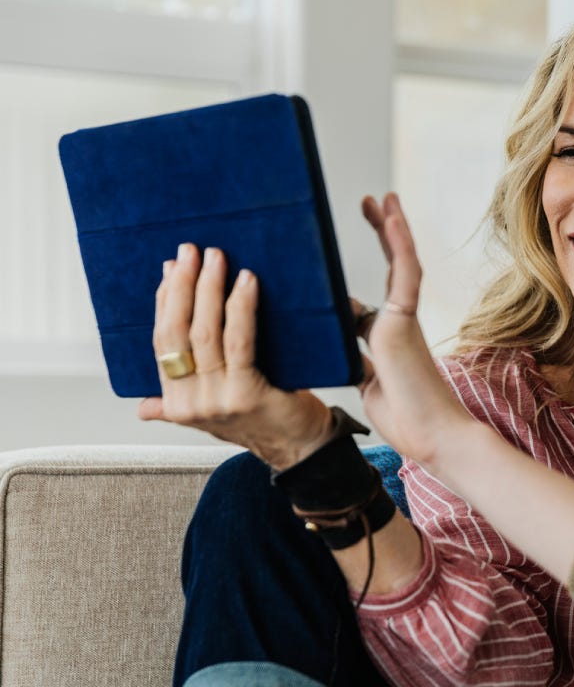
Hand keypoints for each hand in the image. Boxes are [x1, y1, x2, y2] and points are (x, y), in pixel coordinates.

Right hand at [139, 243, 333, 469]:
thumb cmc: (263, 422)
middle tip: (191, 251)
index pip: (162, 341)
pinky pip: (240, 342)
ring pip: (205, 333)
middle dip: (184, 286)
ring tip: (217, 258)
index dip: (165, 301)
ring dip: (210, 289)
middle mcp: (189, 403)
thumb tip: (143, 405)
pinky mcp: (246, 394)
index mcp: (175, 402)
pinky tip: (247, 282)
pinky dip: (241, 307)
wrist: (301, 449)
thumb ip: (175, 407)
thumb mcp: (212, 416)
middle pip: (178, 332)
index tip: (171, 268)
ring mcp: (217, 399)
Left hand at [355, 193, 472, 464]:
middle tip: (373, 202)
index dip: (360, 276)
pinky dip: (399, 245)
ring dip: (393, 229)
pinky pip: (405, 274)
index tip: (349, 254)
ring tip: (382, 198)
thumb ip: (350, 357)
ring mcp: (404, 319)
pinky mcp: (406, 320)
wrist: (431, 436)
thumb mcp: (363, 381)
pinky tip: (392, 219)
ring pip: (402, 263)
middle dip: (383, 233)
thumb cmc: (404, 418)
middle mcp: (398, 322)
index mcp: (386, 338)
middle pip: (392, 267)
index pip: (373, 293)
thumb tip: (330, 338)